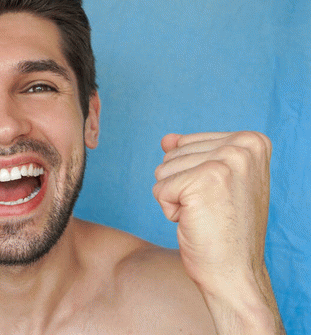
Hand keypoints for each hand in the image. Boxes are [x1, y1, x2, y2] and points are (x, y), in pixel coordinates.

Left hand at [153, 131, 270, 295]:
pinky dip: (169, 210)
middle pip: (173, 154)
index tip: (219, 197)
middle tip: (211, 210)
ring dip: (175, 197)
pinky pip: (159, 189)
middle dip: (182, 185)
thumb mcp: (212, 182)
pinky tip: (194, 222)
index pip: (187, 142)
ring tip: (204, 215)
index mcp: (252, 141)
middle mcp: (243, 147)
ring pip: (163, 169)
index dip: (192, 174)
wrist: (235, 272)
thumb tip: (166, 139)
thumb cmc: (224, 229)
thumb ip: (190, 154)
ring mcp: (224, 162)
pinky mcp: (202, 182)